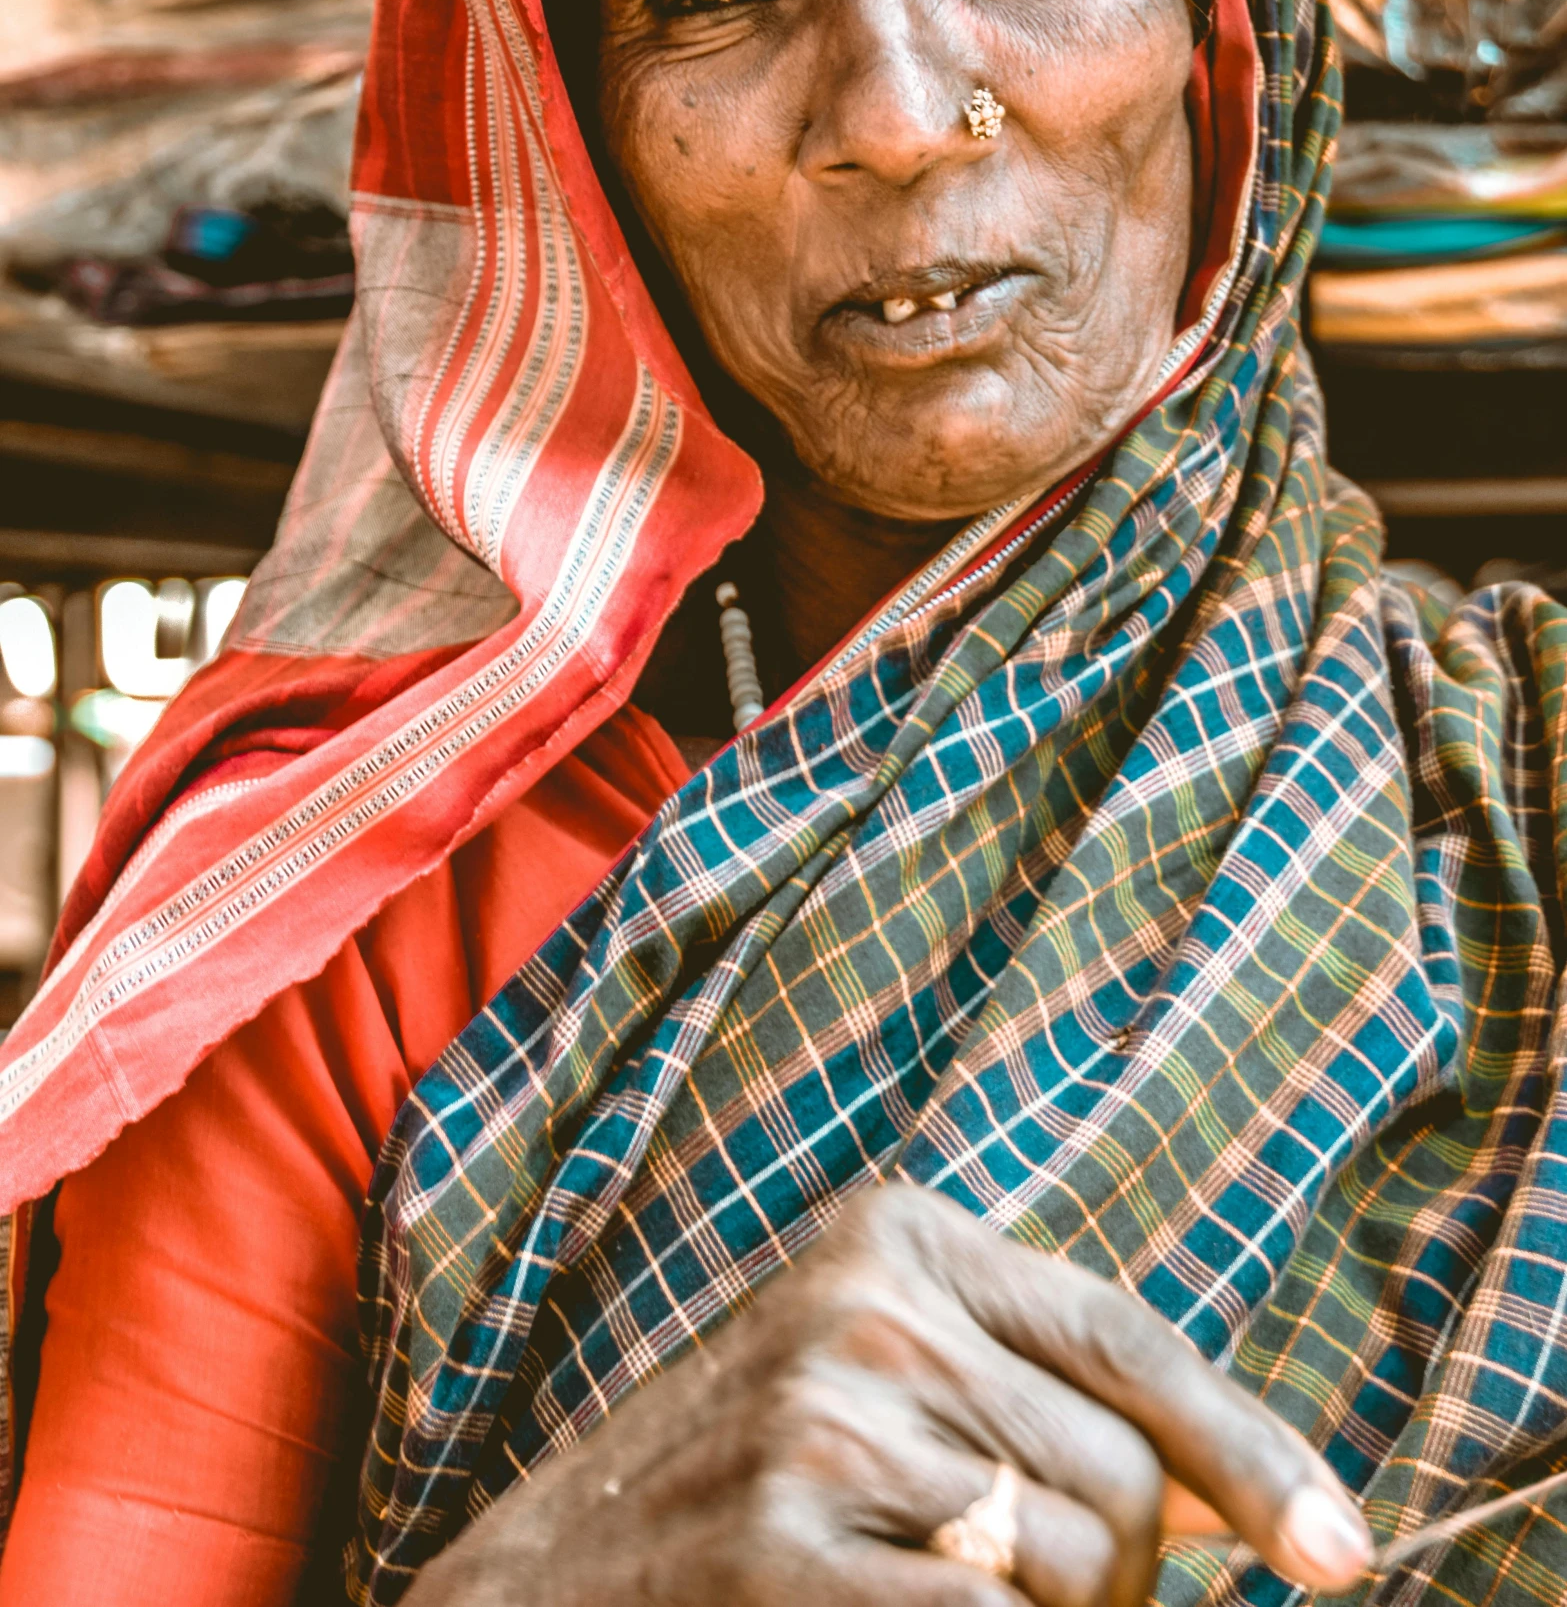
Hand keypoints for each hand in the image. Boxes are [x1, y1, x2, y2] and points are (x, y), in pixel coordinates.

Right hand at [406, 1181, 1372, 1605]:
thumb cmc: (739, 1490)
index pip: (1128, 1337)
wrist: (534, 1586)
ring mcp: (817, 1421)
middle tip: (1013, 1605)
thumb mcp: (880, 1386)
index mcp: (893, 1234)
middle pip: (1120, 1483)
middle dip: (1118, 1586)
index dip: (1252, 1454)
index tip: (1341, 1553)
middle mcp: (863, 1303)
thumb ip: (1042, 1405)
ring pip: (1074, 1570)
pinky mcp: (783, 1546)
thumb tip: (1245, 1502)